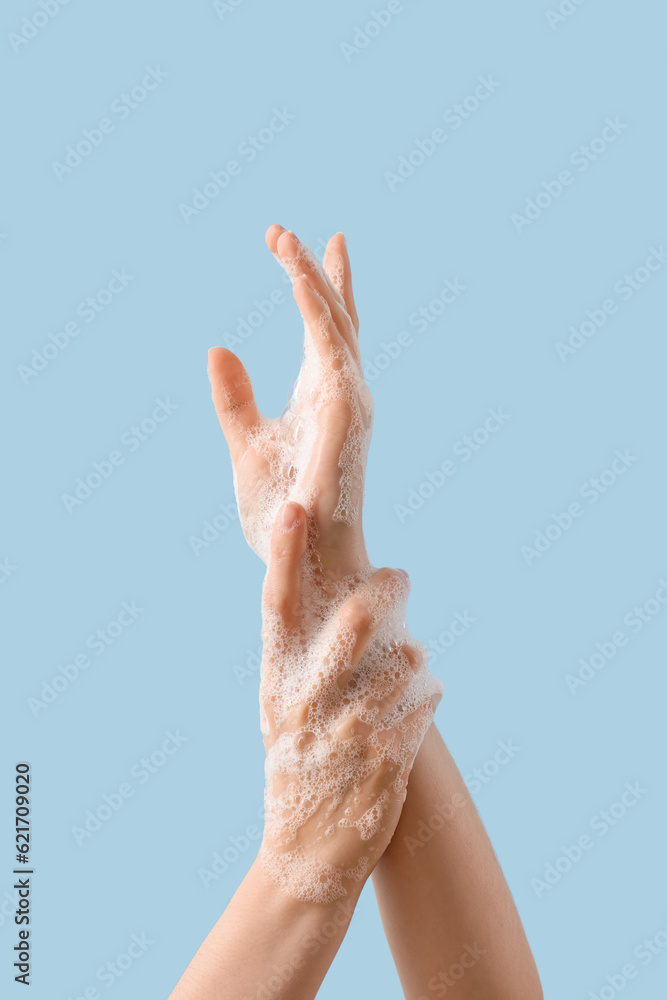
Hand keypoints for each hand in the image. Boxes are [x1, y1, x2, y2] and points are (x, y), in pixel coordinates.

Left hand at [208, 226, 371, 575]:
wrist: (301, 559)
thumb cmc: (282, 511)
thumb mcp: (245, 443)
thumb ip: (234, 398)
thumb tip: (219, 347)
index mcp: (321, 395)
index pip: (323, 327)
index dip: (313, 283)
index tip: (289, 242)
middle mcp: (342, 392)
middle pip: (333, 315)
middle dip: (311, 269)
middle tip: (279, 231)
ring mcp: (349, 400)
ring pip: (334, 322)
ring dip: (310, 277)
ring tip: (282, 239)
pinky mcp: (345, 413)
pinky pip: (333, 349)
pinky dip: (315, 311)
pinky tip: (295, 277)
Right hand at [258, 501, 440, 903]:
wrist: (306, 855)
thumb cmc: (296, 764)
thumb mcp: (280, 707)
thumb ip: (301, 653)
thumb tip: (341, 592)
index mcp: (276, 680)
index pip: (277, 605)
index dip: (283, 553)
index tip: (295, 507)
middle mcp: (308, 699)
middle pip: (358, 618)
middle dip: (388, 589)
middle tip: (398, 578)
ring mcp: (350, 729)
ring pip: (407, 655)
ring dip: (413, 655)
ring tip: (402, 673)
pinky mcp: (389, 756)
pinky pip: (427, 697)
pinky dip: (427, 694)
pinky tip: (414, 707)